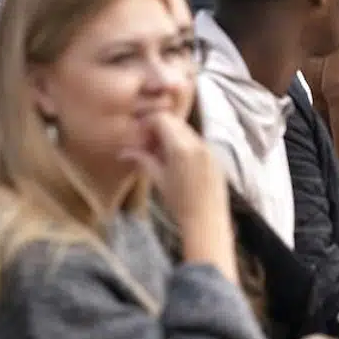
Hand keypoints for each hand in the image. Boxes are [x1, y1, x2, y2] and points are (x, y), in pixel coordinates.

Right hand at [120, 113, 235, 277]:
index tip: (140, 136)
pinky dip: (184, 143)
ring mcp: (209, 148)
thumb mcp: (158, 179)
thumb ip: (143, 160)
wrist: (207, 219)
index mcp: (181, 148)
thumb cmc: (179, 203)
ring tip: (161, 155)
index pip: (163, 119)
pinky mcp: (215, 156)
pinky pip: (197, 141)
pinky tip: (176, 161)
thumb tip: (124, 151)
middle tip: (148, 144)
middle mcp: (197, 144)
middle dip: (160, 128)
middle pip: (175, 122)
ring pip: (186, 131)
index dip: (148, 124)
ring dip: (172, 136)